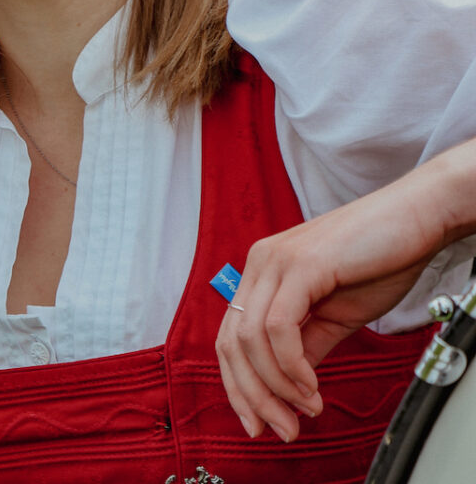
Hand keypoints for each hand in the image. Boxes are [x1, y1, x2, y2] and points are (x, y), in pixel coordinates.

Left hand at [214, 156, 465, 442]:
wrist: (417, 218)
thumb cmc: (380, 259)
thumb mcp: (336, 315)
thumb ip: (306, 347)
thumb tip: (288, 386)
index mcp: (262, 275)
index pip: (229, 340)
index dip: (240, 387)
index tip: (261, 424)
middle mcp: (259, 265)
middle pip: (230, 344)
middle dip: (252, 396)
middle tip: (281, 429)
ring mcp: (274, 262)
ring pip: (250, 340)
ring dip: (277, 387)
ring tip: (307, 408)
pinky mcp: (299, 264)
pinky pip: (278, 327)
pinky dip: (291, 366)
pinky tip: (312, 386)